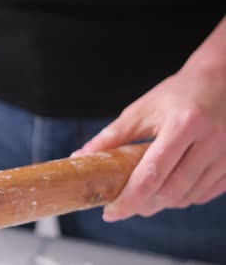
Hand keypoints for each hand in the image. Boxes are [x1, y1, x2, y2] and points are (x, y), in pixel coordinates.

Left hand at [75, 65, 225, 221]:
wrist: (223, 81)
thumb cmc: (178, 94)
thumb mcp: (142, 109)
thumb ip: (112, 136)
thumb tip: (82, 157)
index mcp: (184, 124)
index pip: (152, 174)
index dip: (129, 199)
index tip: (110, 212)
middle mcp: (211, 141)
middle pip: (171, 191)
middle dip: (143, 205)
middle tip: (123, 205)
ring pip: (188, 197)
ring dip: (162, 203)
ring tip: (143, 195)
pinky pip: (204, 195)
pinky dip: (182, 198)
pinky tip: (167, 188)